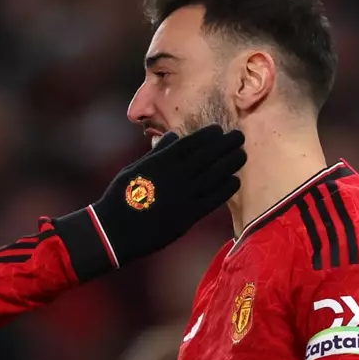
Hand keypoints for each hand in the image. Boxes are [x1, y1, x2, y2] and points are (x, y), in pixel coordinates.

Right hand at [54, 125, 245, 279]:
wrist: (116, 230)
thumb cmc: (122, 196)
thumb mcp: (135, 168)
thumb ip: (157, 153)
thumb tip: (174, 136)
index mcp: (162, 161)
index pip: (192, 142)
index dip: (209, 135)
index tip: (220, 130)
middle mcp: (176, 175)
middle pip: (209, 155)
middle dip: (226, 144)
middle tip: (240, 137)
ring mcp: (184, 195)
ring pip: (215, 175)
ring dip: (231, 163)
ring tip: (242, 155)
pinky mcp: (189, 215)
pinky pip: (213, 199)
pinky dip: (226, 188)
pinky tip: (235, 180)